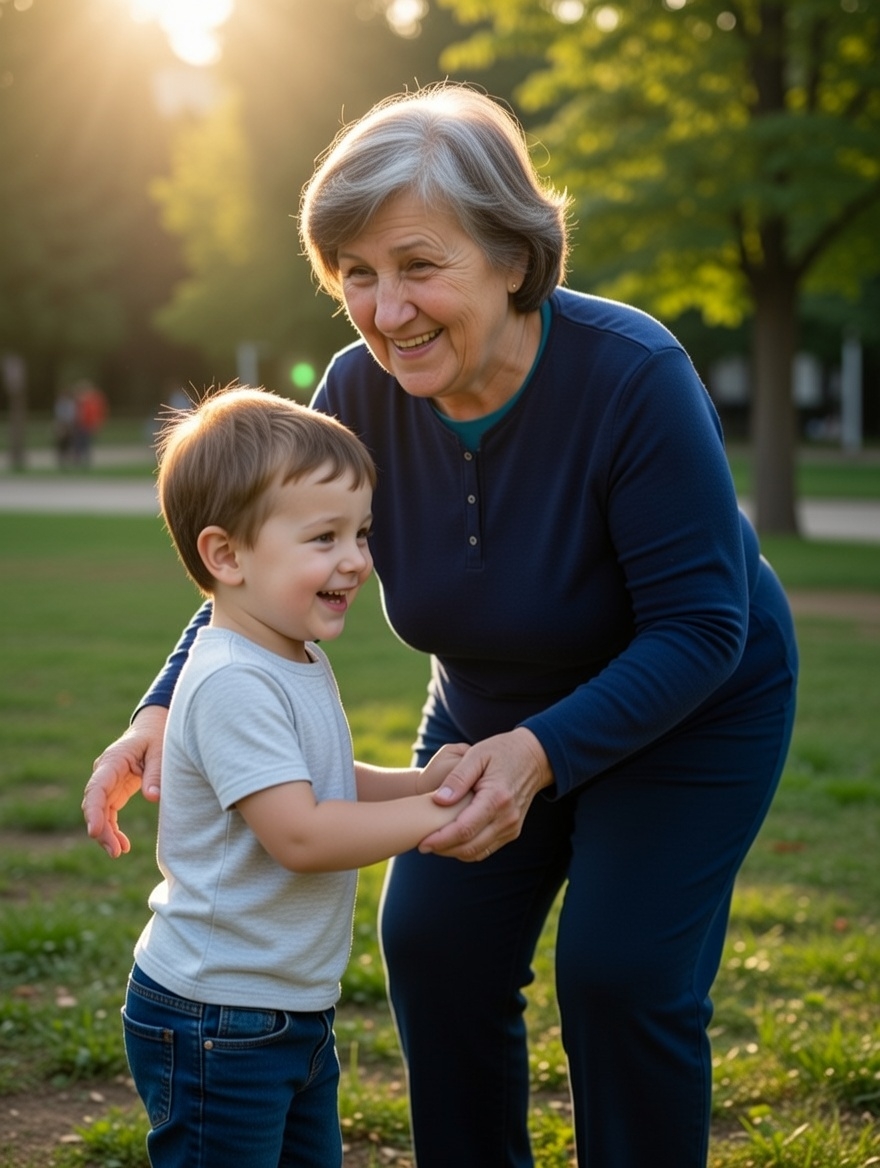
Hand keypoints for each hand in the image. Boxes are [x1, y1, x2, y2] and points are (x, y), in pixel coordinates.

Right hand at [81, 705, 167, 857]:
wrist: (153, 728)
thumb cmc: (158, 736)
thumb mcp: (161, 749)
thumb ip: (156, 771)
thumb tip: (153, 797)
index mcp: (113, 760)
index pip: (97, 787)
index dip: (94, 810)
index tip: (95, 831)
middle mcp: (104, 772)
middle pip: (94, 803)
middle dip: (101, 829)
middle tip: (115, 851)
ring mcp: (108, 783)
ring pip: (99, 812)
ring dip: (106, 833)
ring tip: (119, 852)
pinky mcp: (115, 791)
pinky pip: (108, 813)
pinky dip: (112, 829)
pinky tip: (123, 845)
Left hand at [419, 727, 552, 861]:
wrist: (534, 758)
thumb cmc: (501, 752)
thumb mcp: (477, 754)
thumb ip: (458, 777)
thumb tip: (439, 801)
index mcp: (497, 798)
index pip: (465, 829)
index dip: (441, 839)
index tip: (422, 842)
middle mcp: (507, 817)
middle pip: (470, 846)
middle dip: (443, 849)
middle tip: (422, 845)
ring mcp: (512, 827)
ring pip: (477, 852)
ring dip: (454, 852)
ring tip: (434, 843)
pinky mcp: (512, 831)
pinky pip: (486, 849)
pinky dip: (467, 850)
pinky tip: (452, 841)